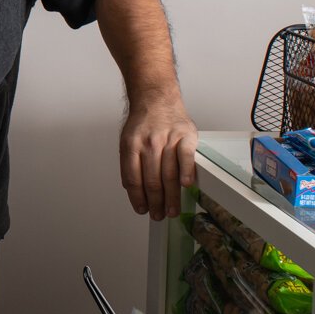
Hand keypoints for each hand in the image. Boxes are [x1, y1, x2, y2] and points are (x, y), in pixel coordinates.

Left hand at [119, 99, 197, 220]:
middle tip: (159, 215)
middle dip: (156, 203)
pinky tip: (186, 186)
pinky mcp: (185, 135)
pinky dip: (186, 172)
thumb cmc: (143, 123)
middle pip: (152, 180)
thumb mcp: (127, 140)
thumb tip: (132, 190)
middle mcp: (149, 143)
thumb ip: (129, 163)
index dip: (137, 198)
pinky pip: (186, 156)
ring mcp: (168, 139)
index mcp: (131, 146)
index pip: (133, 178)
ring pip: (169, 173)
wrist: (157, 98)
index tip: (142, 210)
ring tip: (172, 210)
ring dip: (171, 196)